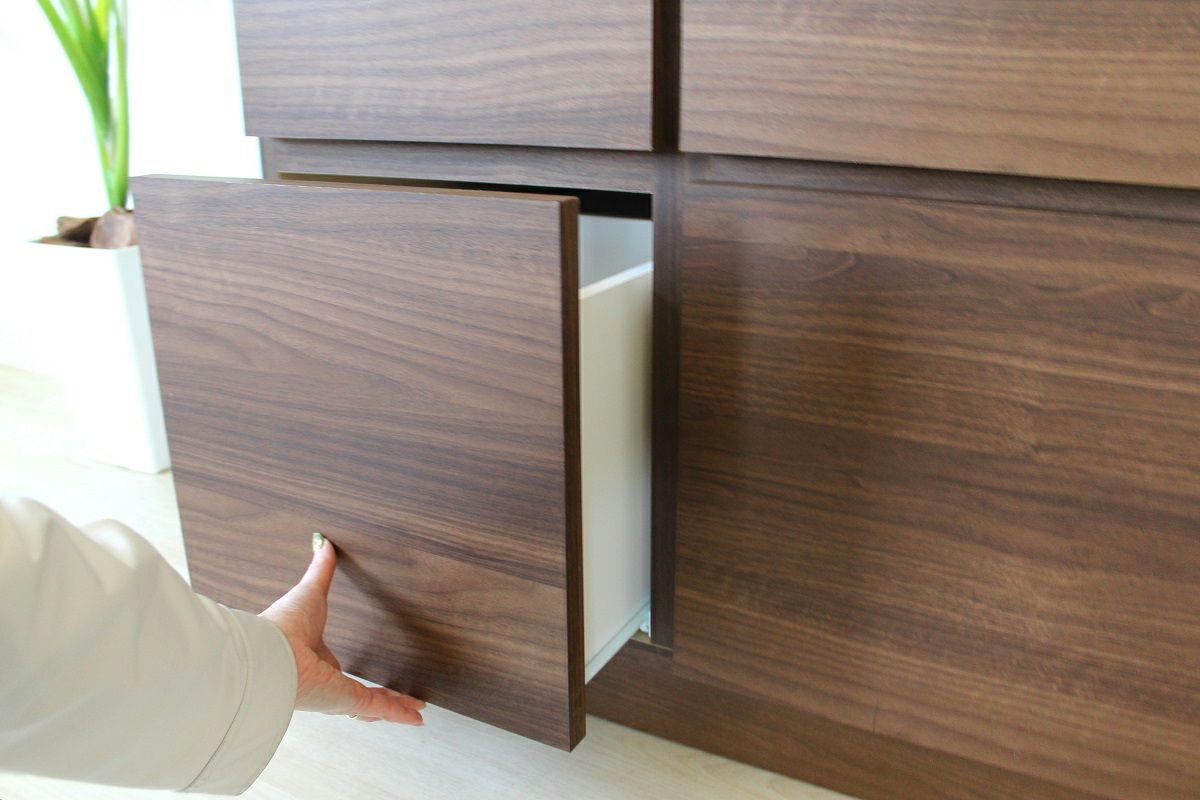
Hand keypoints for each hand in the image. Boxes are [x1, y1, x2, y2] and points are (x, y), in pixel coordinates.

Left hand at [260, 532, 424, 724]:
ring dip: (395, 709)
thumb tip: (321, 543)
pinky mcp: (346, 700)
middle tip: (398, 702)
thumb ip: (321, 570)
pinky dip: (398, 713)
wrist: (269, 653)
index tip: (358, 677)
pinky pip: (378, 706)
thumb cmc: (281, 626)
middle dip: (382, 701)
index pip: (339, 672)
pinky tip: (415, 717)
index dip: (351, 675)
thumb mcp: (310, 591)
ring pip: (373, 706)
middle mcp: (326, 683)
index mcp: (315, 661)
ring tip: (415, 713)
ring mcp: (338, 695)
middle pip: (360, 696)